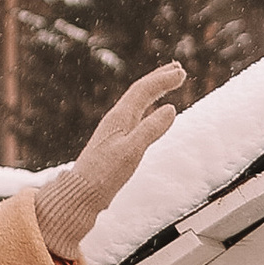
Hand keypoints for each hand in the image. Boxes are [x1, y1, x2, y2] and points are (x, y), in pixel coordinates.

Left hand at [33, 63, 185, 259]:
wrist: (82, 194)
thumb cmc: (105, 175)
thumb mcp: (132, 152)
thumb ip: (151, 130)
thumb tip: (171, 109)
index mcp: (120, 118)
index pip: (143, 91)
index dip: (162, 80)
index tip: (181, 73)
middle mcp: (116, 120)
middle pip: (139, 92)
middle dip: (158, 80)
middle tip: (177, 70)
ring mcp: (115, 131)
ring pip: (136, 103)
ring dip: (153, 91)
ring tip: (166, 84)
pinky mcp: (115, 143)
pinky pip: (135, 116)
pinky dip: (147, 108)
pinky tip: (149, 115)